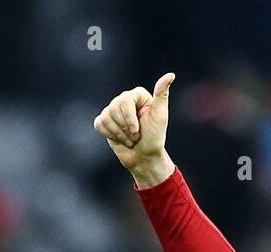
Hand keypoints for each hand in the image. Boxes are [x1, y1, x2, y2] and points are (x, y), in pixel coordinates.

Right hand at [93, 72, 176, 186]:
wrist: (144, 157)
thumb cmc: (154, 137)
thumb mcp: (160, 116)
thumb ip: (162, 95)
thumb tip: (170, 75)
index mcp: (138, 95)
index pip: (124, 101)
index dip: (130, 120)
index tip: (138, 131)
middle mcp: (124, 99)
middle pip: (114, 109)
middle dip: (125, 129)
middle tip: (136, 136)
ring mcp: (112, 110)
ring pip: (106, 118)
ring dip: (119, 135)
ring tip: (130, 139)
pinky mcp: (104, 121)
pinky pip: (99, 124)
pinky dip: (110, 135)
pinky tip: (120, 139)